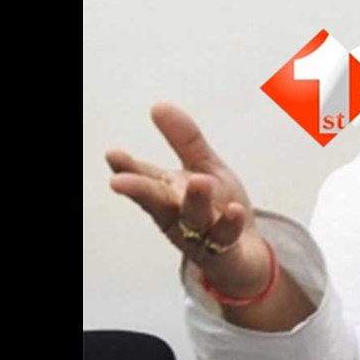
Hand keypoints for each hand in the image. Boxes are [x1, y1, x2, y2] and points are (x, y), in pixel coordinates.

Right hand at [107, 102, 269, 296]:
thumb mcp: (205, 168)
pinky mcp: (222, 252)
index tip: (113, 155)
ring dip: (195, 202)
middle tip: (120, 182)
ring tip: (199, 182)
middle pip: (157, 202)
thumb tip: (158, 105)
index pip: (144, 177)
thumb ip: (185, 140)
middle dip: (140, 191)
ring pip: (193, 219)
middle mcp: (177, 214)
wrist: (246, 254)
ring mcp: (198, 235)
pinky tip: (235, 210)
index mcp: (168, 192)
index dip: (127, 168)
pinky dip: (229, 224)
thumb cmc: (219, 208)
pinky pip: (224, 237)